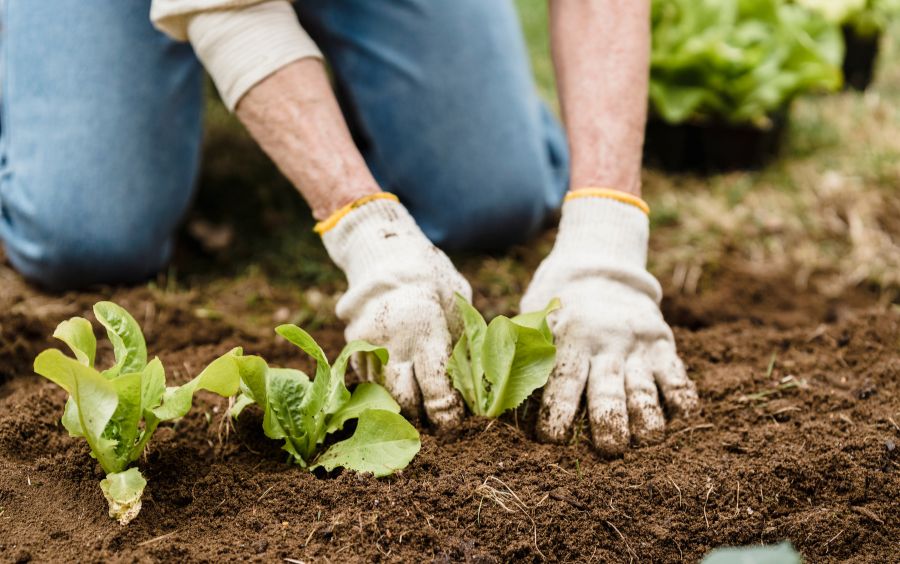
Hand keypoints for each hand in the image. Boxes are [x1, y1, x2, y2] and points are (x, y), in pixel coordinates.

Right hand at [320, 195, 469, 427]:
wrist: (386, 254)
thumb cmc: (432, 279)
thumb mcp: (457, 304)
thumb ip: (461, 343)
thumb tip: (472, 385)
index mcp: (424, 330)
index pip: (435, 388)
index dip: (446, 412)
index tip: (454, 421)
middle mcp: (392, 341)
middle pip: (404, 399)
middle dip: (420, 416)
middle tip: (434, 422)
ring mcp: (367, 344)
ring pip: (382, 393)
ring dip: (399, 405)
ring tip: (416, 411)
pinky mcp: (352, 345)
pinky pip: (368, 379)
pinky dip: (383, 387)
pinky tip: (398, 385)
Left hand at [520, 193, 697, 454]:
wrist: (600, 268)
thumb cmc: (555, 309)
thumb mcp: (532, 321)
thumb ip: (516, 357)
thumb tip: (489, 404)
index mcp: (567, 338)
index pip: (561, 382)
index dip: (556, 415)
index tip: (550, 439)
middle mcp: (604, 343)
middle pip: (607, 393)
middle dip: (608, 426)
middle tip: (608, 449)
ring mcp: (636, 345)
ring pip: (645, 390)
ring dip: (646, 421)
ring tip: (644, 439)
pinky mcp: (663, 345)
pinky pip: (678, 376)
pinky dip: (681, 398)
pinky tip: (678, 414)